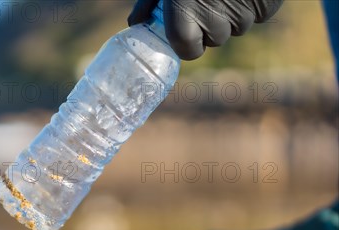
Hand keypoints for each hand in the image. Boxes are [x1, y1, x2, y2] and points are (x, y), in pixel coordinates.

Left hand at [128, 0, 283, 59]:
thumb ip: (149, 4)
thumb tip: (135, 23)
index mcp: (184, 20)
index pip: (189, 52)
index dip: (188, 42)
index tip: (188, 29)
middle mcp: (215, 24)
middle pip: (214, 39)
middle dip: (211, 24)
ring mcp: (244, 17)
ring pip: (237, 27)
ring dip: (231, 14)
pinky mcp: (267, 7)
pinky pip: (258, 14)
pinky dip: (252, 3)